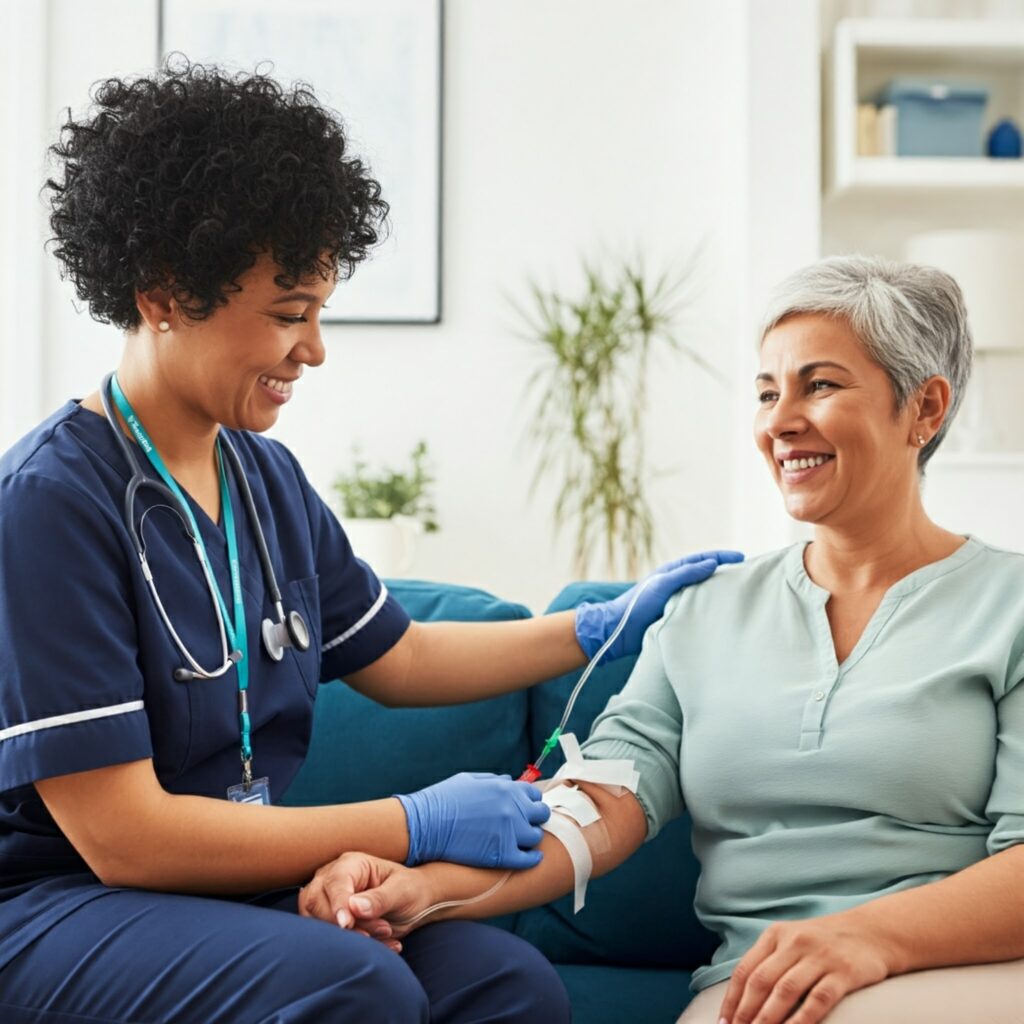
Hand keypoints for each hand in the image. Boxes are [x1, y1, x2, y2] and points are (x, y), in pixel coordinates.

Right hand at [299, 851, 429, 949]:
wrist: (414, 904)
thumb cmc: (409, 889)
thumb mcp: (402, 890)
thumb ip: (380, 898)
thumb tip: (353, 907)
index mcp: (351, 864)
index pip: (335, 883)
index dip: (337, 905)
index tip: (347, 925)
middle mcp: (333, 878)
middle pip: (317, 903)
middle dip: (347, 925)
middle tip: (383, 930)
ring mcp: (326, 899)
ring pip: (316, 922)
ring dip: (348, 937)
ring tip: (384, 936)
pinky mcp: (327, 920)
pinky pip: (326, 937)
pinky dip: (350, 947)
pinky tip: (381, 945)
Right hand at [396, 772, 550, 867]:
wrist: (424, 825)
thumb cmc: (442, 800)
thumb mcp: (468, 780)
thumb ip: (494, 780)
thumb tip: (509, 781)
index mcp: (505, 788)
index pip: (534, 794)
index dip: (529, 802)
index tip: (524, 810)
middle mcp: (512, 808)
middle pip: (540, 814)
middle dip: (534, 818)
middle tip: (524, 825)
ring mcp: (509, 831)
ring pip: (536, 837)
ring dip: (530, 838)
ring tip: (520, 842)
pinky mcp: (502, 854)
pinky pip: (528, 859)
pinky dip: (531, 859)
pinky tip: (528, 859)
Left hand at [574, 549, 743, 659]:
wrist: (620, 631)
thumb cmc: (638, 604)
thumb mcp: (662, 583)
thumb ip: (686, 573)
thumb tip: (712, 564)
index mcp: (674, 572)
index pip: (703, 560)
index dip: (722, 557)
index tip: (742, 557)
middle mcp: (678, 585)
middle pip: (707, 577)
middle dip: (726, 574)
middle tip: (748, 576)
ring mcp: (679, 603)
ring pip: (705, 595)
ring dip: (720, 594)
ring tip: (741, 595)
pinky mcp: (679, 620)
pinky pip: (699, 612)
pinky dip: (712, 611)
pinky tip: (724, 616)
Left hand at [718, 914, 893, 1023]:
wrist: (872, 932)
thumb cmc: (824, 943)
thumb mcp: (792, 941)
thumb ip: (769, 962)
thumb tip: (742, 1000)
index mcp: (775, 934)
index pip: (745, 970)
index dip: (732, 999)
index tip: (723, 1023)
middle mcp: (794, 942)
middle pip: (761, 981)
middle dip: (745, 1012)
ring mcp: (819, 956)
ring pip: (785, 991)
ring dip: (768, 1018)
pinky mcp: (844, 972)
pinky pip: (818, 999)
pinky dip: (802, 1019)